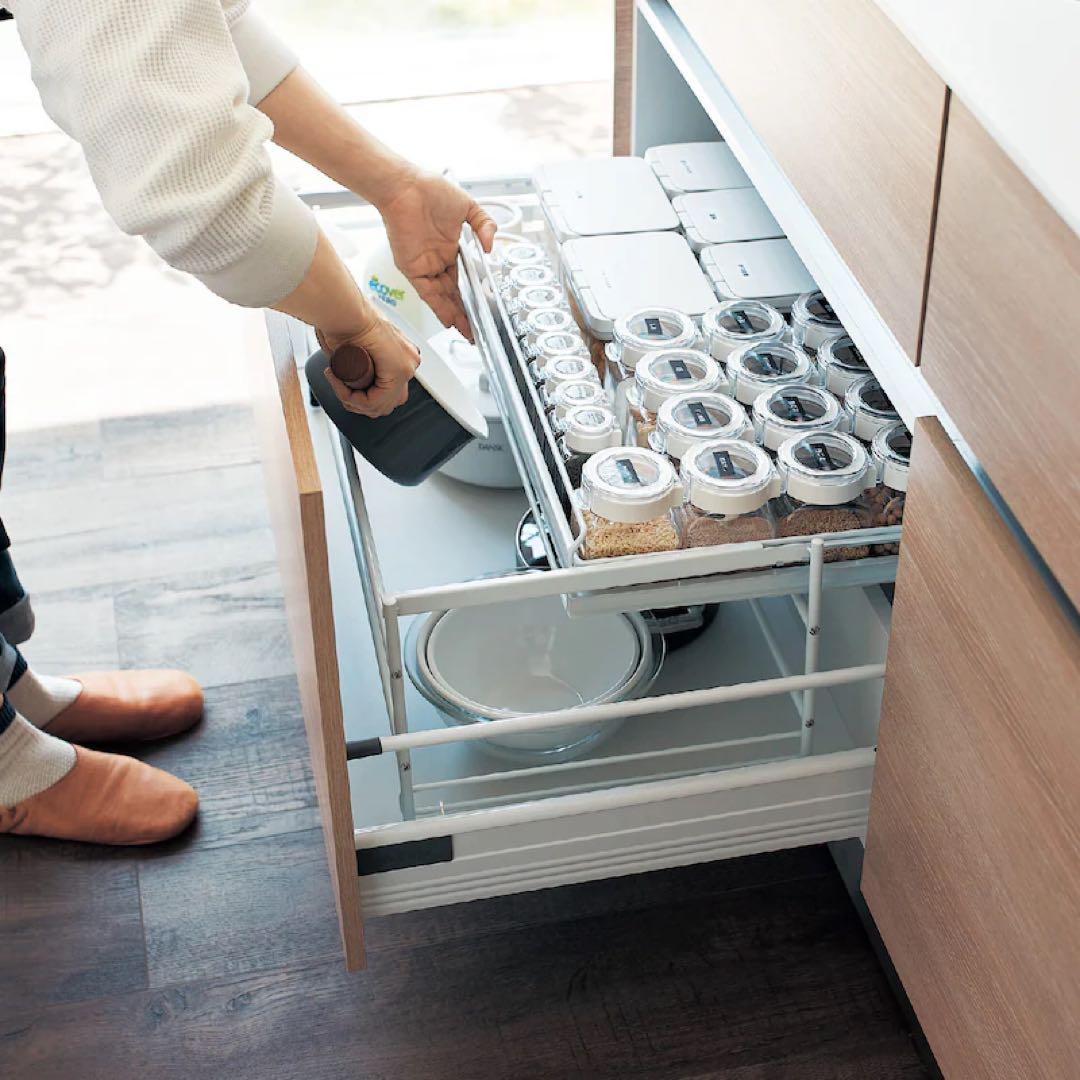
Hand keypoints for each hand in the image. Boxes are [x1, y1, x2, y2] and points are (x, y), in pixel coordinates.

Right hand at [320, 314, 419, 417]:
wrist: (345, 310)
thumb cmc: (344, 321)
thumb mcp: (353, 343)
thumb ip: (355, 354)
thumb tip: (345, 369)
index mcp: (403, 358)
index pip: (385, 393)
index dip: (359, 396)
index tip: (338, 381)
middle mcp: (409, 363)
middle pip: (385, 402)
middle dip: (358, 402)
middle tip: (339, 387)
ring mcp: (407, 367)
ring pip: (379, 405)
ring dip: (351, 400)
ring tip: (336, 381)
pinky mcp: (400, 371)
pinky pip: (374, 401)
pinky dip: (352, 398)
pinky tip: (339, 384)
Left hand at [379, 170, 496, 340]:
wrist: (406, 186)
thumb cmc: (432, 190)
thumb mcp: (469, 207)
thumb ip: (485, 226)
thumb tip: (492, 247)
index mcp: (450, 249)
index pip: (463, 280)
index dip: (473, 297)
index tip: (484, 311)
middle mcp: (437, 261)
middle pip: (453, 295)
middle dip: (466, 315)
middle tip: (477, 332)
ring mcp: (425, 266)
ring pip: (443, 298)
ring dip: (455, 316)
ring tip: (468, 333)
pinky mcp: (413, 269)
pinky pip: (428, 294)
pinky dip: (439, 308)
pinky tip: (451, 321)